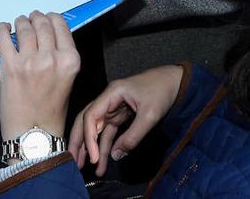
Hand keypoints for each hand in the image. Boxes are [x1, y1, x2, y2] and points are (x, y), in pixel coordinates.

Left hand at [0, 11, 79, 139]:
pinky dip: (3, 29)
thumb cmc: (51, 111)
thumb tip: (49, 35)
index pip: (61, 25)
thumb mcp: (67, 80)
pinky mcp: (9, 66)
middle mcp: (52, 58)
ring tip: (18, 23)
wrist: (33, 134)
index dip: (51, 17)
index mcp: (70, 60)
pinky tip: (4, 28)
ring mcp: (30, 61)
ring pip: (24, 27)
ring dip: (21, 22)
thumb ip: (61, 56)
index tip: (46, 17)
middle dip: (35, 18)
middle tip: (31, 18)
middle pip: (42, 23)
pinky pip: (4, 37)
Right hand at [68, 65, 183, 175]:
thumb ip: (133, 136)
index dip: (89, 137)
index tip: (93, 157)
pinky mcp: (120, 115)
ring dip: (92, 147)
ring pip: (97, 129)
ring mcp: (113, 108)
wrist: (174, 81)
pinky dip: (105, 145)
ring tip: (87, 168)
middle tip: (75, 163)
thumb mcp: (149, 116)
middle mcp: (108, 100)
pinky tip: (103, 159)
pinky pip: (108, 132)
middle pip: (87, 121)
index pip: (91, 116)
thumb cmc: (162, 91)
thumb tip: (117, 156)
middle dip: (79, 142)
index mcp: (111, 93)